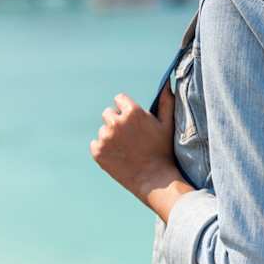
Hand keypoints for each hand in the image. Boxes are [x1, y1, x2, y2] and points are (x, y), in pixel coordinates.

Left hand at [90, 84, 192, 220]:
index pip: (119, 99)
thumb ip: (166, 101)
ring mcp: (105, 137)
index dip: (126, 110)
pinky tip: (117, 157)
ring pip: (103, 130)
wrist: (154, 180)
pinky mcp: (98, 152)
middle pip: (108, 113)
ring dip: (111, 137)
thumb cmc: (163, 151)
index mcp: (132, 112)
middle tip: (130, 138)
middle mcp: (116, 122)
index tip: (133, 122)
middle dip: (117, 122)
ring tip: (126, 150)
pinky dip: (103, 149)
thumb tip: (167, 83)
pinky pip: (95, 144)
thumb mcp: (167, 124)